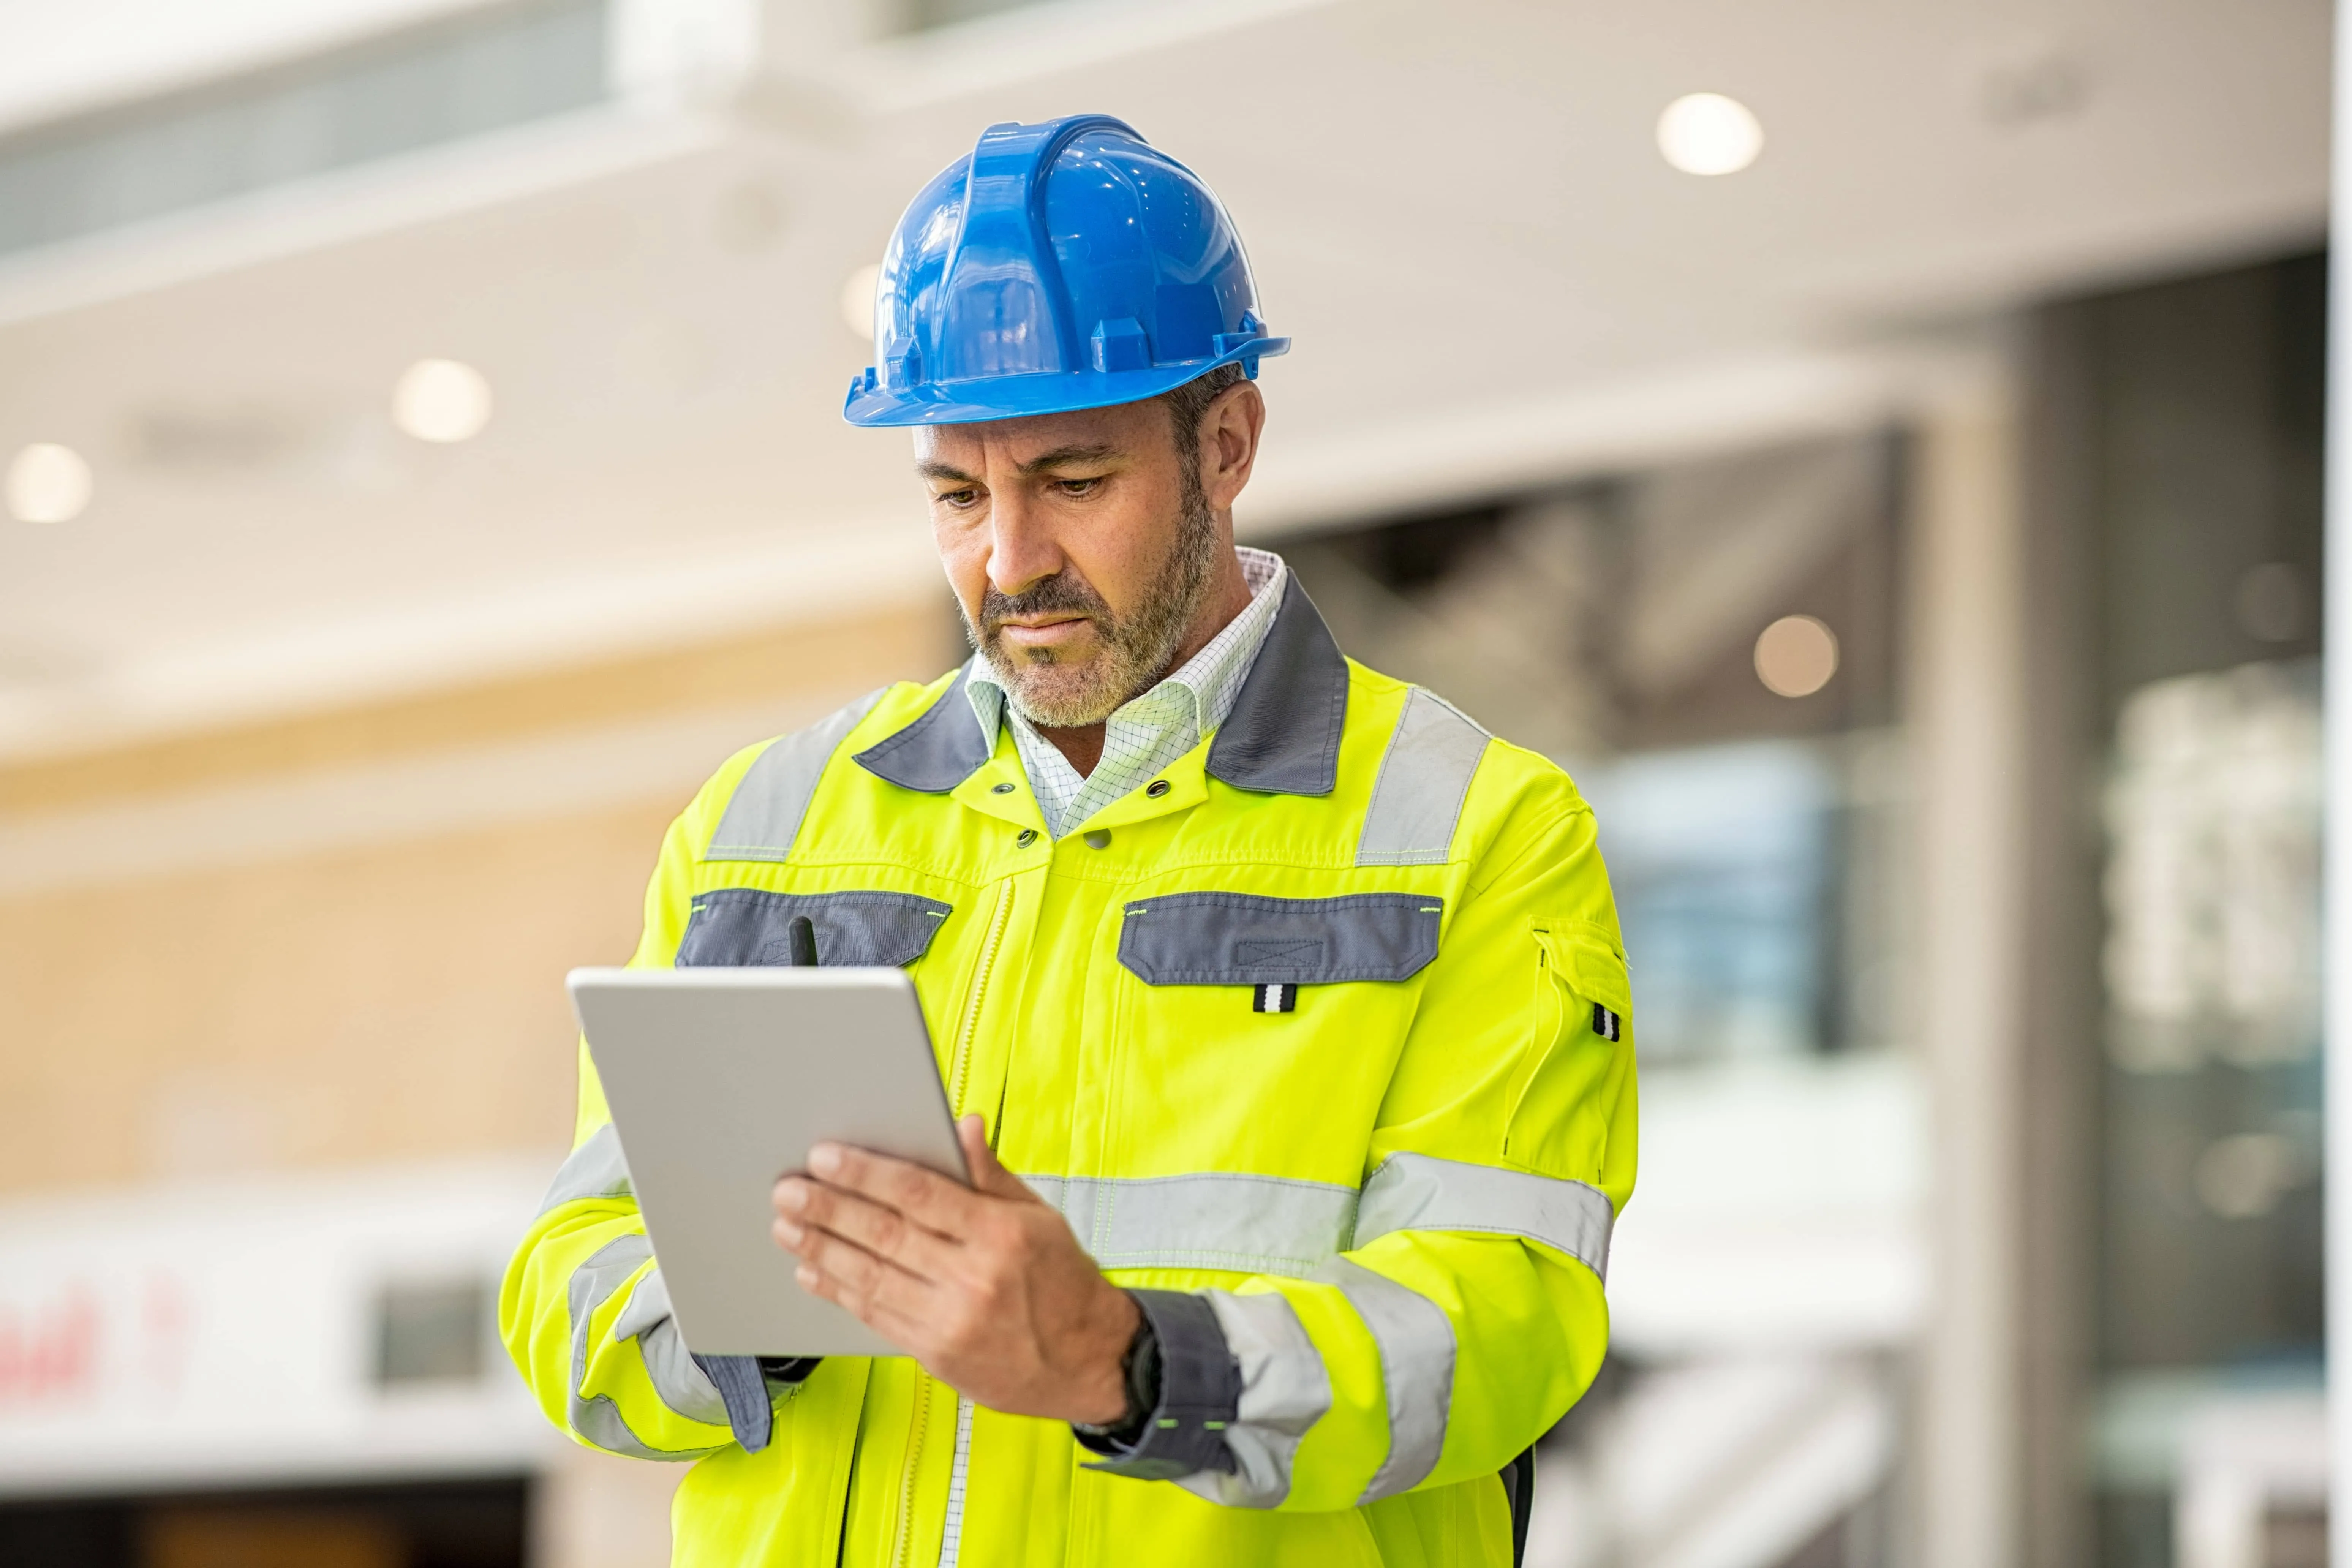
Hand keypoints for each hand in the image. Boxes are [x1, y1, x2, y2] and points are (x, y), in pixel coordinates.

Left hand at [770, 1114, 1140, 1425]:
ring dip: (820, 1249)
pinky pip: (875, 1315)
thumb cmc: (1062, 1281)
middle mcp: (974, 1277)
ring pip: (870, 1276)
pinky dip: (839, 1291)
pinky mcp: (936, 1354)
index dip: (866, 1173)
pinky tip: (812, 1272)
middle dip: (828, 1209)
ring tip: (786, 1227)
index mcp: (1001, 1233)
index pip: (919, 1193)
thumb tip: (962, 1125)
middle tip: (787, 1190)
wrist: (1088, 1362)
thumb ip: (990, 1174)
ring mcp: (952, 1320)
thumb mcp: (1039, 1217)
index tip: (825, 1156)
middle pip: (884, 1234)